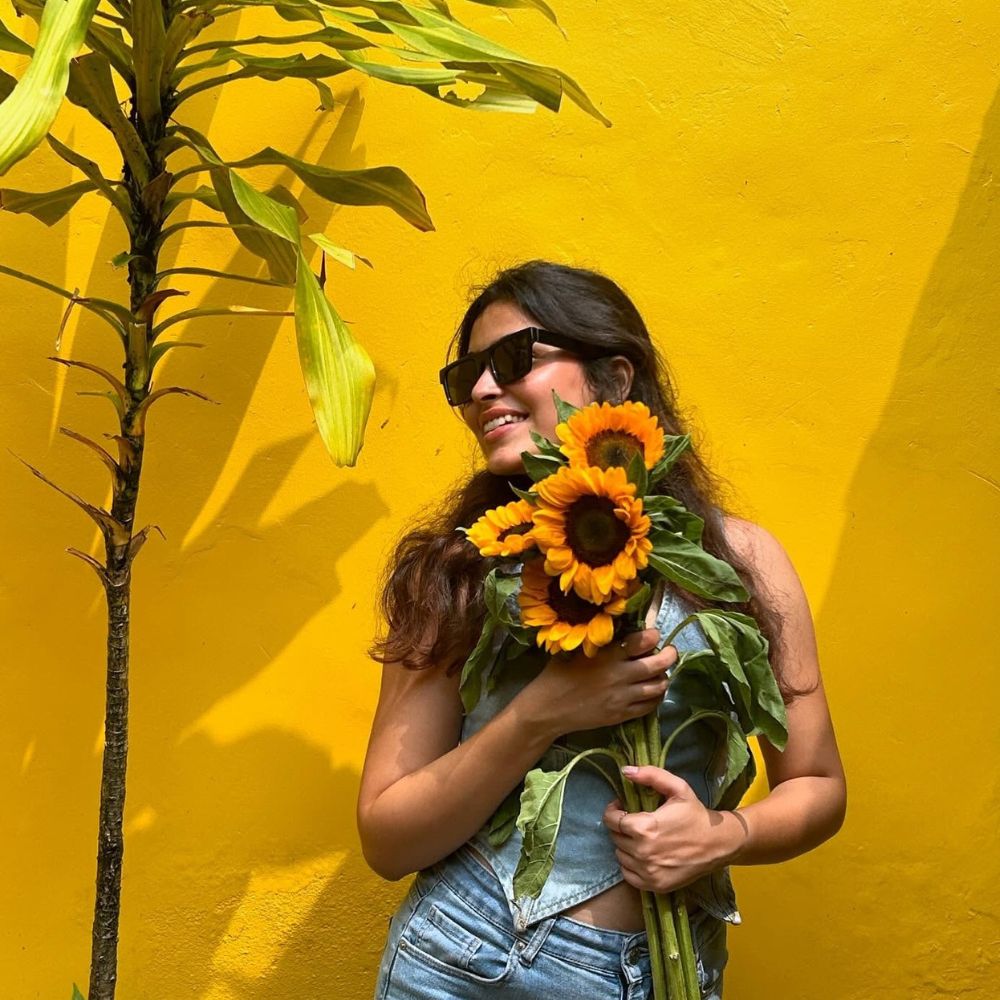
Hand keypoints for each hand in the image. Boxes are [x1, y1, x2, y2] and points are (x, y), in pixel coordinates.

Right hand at [524, 629, 677, 737]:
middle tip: (670, 651)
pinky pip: (649, 706)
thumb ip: (599, 641)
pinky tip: (653, 691)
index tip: (654, 634)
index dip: (654, 636)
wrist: (547, 709)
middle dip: (669, 655)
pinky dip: (656, 697)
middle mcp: (619, 676)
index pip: (643, 641)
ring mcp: (622, 698)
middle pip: (657, 664)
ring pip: (657, 687)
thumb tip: (620, 628)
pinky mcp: (621, 715)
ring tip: (662, 672)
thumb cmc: (557, 674)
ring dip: (664, 677)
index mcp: (608, 655)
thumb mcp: (576, 650)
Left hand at [602, 766, 741, 893]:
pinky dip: (631, 864)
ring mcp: (648, 872)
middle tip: (634, 821)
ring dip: (626, 845)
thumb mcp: (678, 788)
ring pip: (620, 855)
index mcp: (644, 828)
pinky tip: (644, 854)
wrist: (718, 844)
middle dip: (621, 826)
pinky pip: (628, 874)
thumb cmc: (695, 814)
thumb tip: (625, 771)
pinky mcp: (654, 885)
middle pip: (615, 837)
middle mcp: (642, 852)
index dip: (613, 811)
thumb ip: (651, 775)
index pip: (611, 820)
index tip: (621, 806)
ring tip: (641, 837)